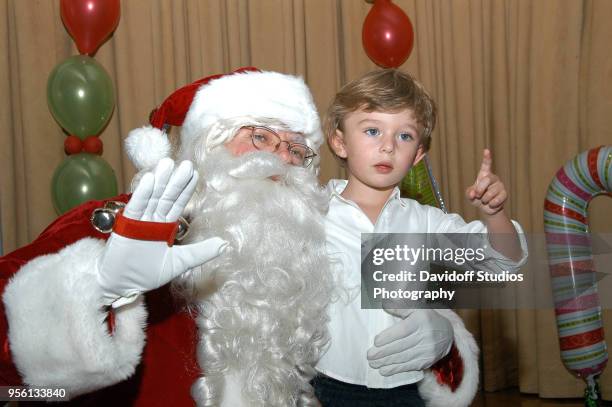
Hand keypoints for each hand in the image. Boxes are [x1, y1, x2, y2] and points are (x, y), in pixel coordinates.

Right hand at [97, 158, 227, 307]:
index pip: (177, 203)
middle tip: (186, 164)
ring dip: (160, 181)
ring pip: (152, 198)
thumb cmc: (146, 274)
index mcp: (164, 225)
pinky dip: (142, 194)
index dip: (186, 189)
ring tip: (168, 163)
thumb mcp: (179, 263)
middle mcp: (152, 219)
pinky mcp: (126, 226)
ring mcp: (139, 221)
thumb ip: (200, 252)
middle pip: (166, 197)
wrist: (120, 286)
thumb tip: (225, 244)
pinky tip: (150, 180)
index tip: (195, 173)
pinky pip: (136, 207)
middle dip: (176, 181)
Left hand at [367, 309, 452, 375]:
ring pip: (404, 358)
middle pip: (402, 346)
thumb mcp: (415, 308)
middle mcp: (426, 336)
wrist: (447, 334)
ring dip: (387, 362)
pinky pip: (409, 366)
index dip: (389, 337)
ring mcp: (427, 351)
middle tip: (369, 355)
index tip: (376, 341)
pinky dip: (396, 369)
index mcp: (421, 321)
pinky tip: (384, 370)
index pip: (403, 330)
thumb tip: (384, 305)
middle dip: (384, 352)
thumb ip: (399, 307)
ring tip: (373, 363)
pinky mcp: (427, 361)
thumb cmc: (425, 318)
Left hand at [465, 149, 506, 215]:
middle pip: (487, 179)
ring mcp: (500, 186)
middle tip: (477, 195)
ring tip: (485, 200)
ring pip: (491, 192)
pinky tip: (491, 204)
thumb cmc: (477, 198)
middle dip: (479, 189)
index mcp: (484, 175)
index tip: (486, 150)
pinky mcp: (505, 194)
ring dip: (484, 199)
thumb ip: (469, 193)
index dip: (486, 158)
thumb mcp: (469, 195)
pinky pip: (497, 199)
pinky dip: (491, 204)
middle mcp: (493, 178)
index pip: (486, 165)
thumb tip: (473, 193)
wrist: (485, 208)